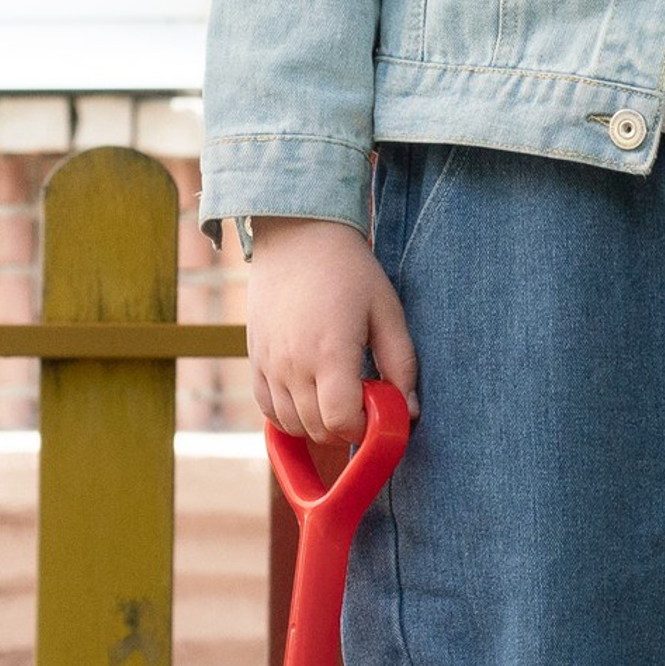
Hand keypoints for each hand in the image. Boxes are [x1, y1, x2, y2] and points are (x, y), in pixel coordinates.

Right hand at [245, 218, 419, 442]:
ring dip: (318, 425)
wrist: (297, 236)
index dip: (365, 428)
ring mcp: (269, 364)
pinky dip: (290, 416)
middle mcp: (293, 364)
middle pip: (318, 429)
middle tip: (363, 401)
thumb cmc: (349, 271)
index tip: (377, 410)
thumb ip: (401, 364)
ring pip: (292, 425)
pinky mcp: (255, 359)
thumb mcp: (387, 311)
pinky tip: (310, 397)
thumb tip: (409, 411)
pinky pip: (268, 409)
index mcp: (330, 353)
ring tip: (338, 396)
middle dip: (346, 428)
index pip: (342, 421)